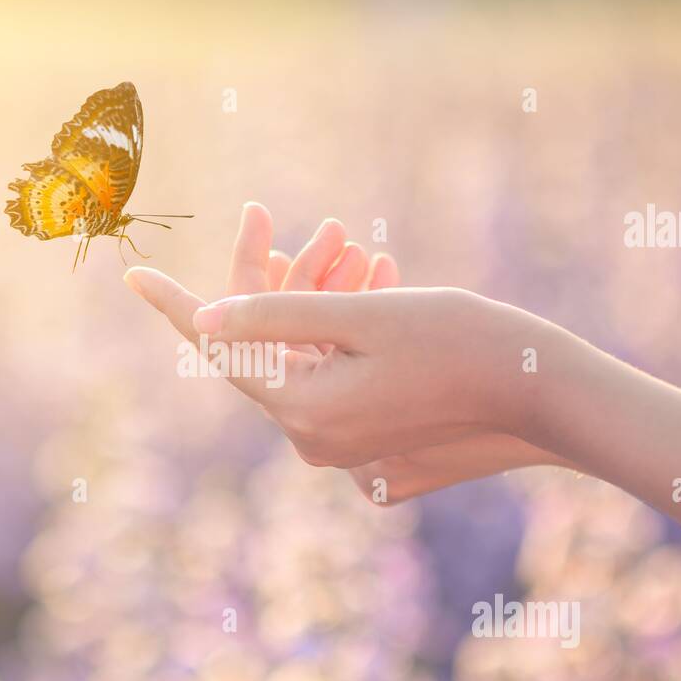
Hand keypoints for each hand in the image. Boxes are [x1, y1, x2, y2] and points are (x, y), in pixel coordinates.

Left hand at [125, 204, 571, 488]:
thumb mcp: (360, 317)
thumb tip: (203, 322)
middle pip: (273, 351)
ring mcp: (349, 451)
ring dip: (327, 302)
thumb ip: (273, 317)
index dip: (175, 307)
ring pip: (310, 361)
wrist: (548, 395)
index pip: (218, 353)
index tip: (132, 276)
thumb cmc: (460, 342)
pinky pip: (341, 382)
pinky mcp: (379, 448)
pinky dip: (347, 335)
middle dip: (290, 282)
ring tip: (364, 248)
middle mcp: (317, 443)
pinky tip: (378, 287)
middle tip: (322, 229)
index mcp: (304, 414)